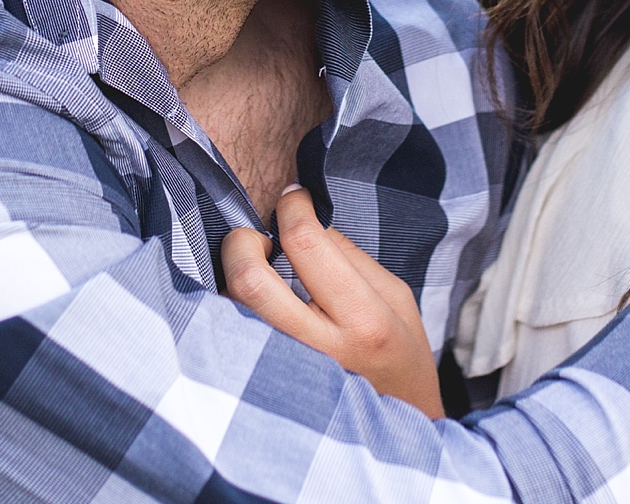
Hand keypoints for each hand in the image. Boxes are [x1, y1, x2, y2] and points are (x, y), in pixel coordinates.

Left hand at [220, 186, 445, 417]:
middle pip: (251, 281)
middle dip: (242, 241)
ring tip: (254, 269)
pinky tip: (249, 304)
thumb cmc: (400, 356)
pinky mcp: (264, 389)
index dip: (292, 207)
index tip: (292, 199)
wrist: (400, 430)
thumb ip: (351, 258)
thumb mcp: (397, 299)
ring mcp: (287, 375)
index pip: (306, 244)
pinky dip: (230, 309)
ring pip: (231, 311)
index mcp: (365, 321)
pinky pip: (229, 337)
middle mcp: (321, 350)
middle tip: (256, 237)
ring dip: (232, 277)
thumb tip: (305, 223)